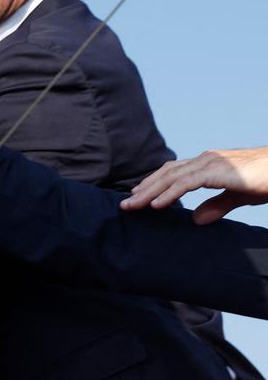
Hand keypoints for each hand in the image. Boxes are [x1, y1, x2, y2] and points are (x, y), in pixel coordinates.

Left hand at [121, 146, 267, 223]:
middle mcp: (205, 160)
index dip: (153, 183)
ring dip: (149, 192)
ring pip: (171, 177)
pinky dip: (169, 194)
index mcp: (208, 163)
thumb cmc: (267, 180)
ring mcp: (211, 163)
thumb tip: (196, 219)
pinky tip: (156, 205)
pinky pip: (186, 183)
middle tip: (126, 204)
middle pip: (166, 173)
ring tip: (133, 205)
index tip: (137, 197)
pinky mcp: (219, 171)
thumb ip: (217, 205)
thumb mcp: (238, 196)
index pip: (172, 172)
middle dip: (144, 189)